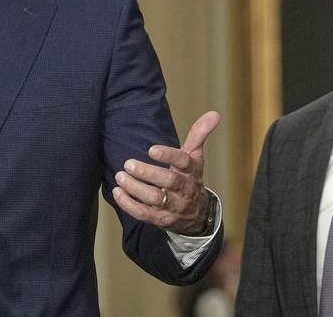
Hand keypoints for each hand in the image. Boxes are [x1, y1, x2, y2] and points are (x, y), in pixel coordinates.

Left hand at [112, 111, 220, 234]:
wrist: (197, 215)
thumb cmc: (189, 179)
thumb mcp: (195, 157)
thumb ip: (199, 135)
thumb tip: (214, 113)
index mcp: (190, 171)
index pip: (183, 161)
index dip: (168, 155)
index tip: (151, 149)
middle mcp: (183, 189)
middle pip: (168, 181)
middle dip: (147, 173)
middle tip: (128, 163)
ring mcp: (173, 206)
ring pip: (154, 199)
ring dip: (135, 188)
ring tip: (120, 176)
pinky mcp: (161, 219)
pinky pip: (145, 214)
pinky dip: (129, 205)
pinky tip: (118, 192)